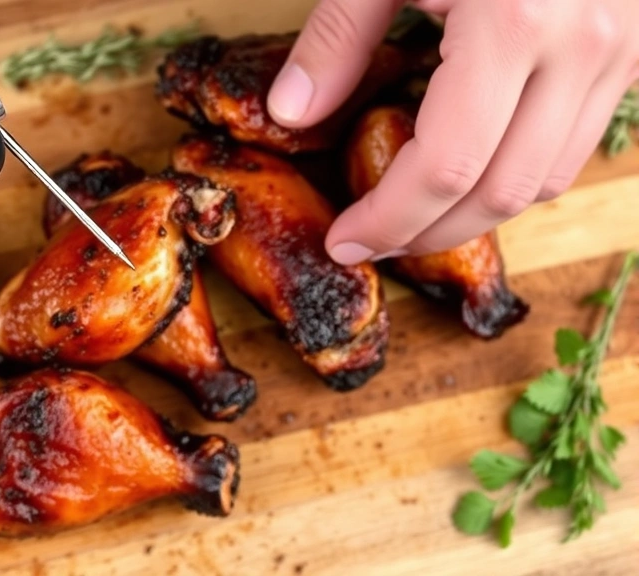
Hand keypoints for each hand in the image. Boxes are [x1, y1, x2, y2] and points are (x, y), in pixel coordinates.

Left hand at [267, 0, 638, 262]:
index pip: (445, 167)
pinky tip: (470, 169)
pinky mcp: (634, 50)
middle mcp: (584, 46)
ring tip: (414, 216)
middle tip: (373, 241)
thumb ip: (337, 38)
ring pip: (549, 178)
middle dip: (429, 232)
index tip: (346, 238)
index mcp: (515, 23)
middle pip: (503, 192)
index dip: (389, 217)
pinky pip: (576, 141)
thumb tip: (290, 115)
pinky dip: (520, 171)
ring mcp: (622, 50)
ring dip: (477, 211)